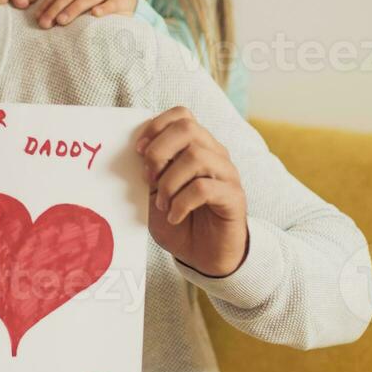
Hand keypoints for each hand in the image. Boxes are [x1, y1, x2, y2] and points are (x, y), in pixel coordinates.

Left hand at [36, 0, 136, 28]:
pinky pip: (111, 4)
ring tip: (62, 21)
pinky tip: (95, 15)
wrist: (126, 0)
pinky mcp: (120, 0)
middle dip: (56, 8)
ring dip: (74, 9)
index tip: (38, 18)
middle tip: (46, 23)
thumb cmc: (97, 0)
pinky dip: (104, 8)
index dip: (48, 3)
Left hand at [135, 107, 248, 276]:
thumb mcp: (154, 193)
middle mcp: (214, 154)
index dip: (156, 126)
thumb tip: (137, 150)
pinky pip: (204, 188)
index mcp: (196, 146)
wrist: (203, 256)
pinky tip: (175, 216)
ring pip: (196, 156)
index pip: (182, 115)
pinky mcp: (234, 197)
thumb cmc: (178, 220)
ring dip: (169, 182)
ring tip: (163, 204)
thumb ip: (148, 170)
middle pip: (188, 128)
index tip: (138, 151)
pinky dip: (181, 202)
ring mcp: (227, 174)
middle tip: (149, 179)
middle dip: (159, 151)